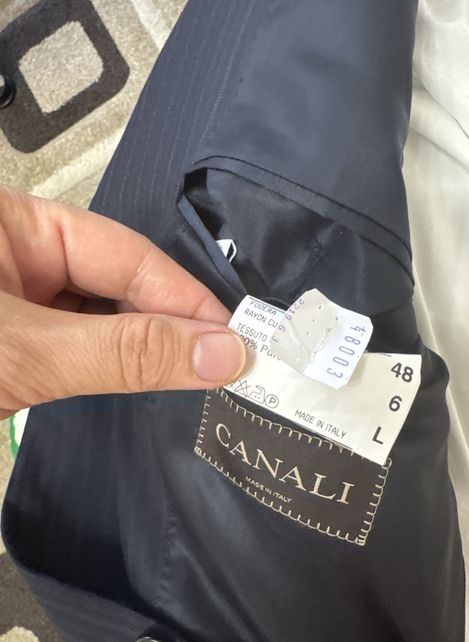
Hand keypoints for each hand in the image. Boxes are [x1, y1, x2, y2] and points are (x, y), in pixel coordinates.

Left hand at [0, 186, 245, 419]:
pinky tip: (149, 378)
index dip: (183, 297)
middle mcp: (20, 254)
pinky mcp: (18, 344)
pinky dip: (112, 366)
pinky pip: (78, 347)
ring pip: (99, 319)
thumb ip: (123, 352)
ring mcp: (16, 302)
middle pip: (114, 283)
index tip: (234, 339)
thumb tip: (223, 354)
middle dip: (166, 325)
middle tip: (223, 363)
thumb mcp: (28, 352)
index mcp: (15, 224)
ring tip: (195, 373)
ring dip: (143, 348)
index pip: (123, 252)